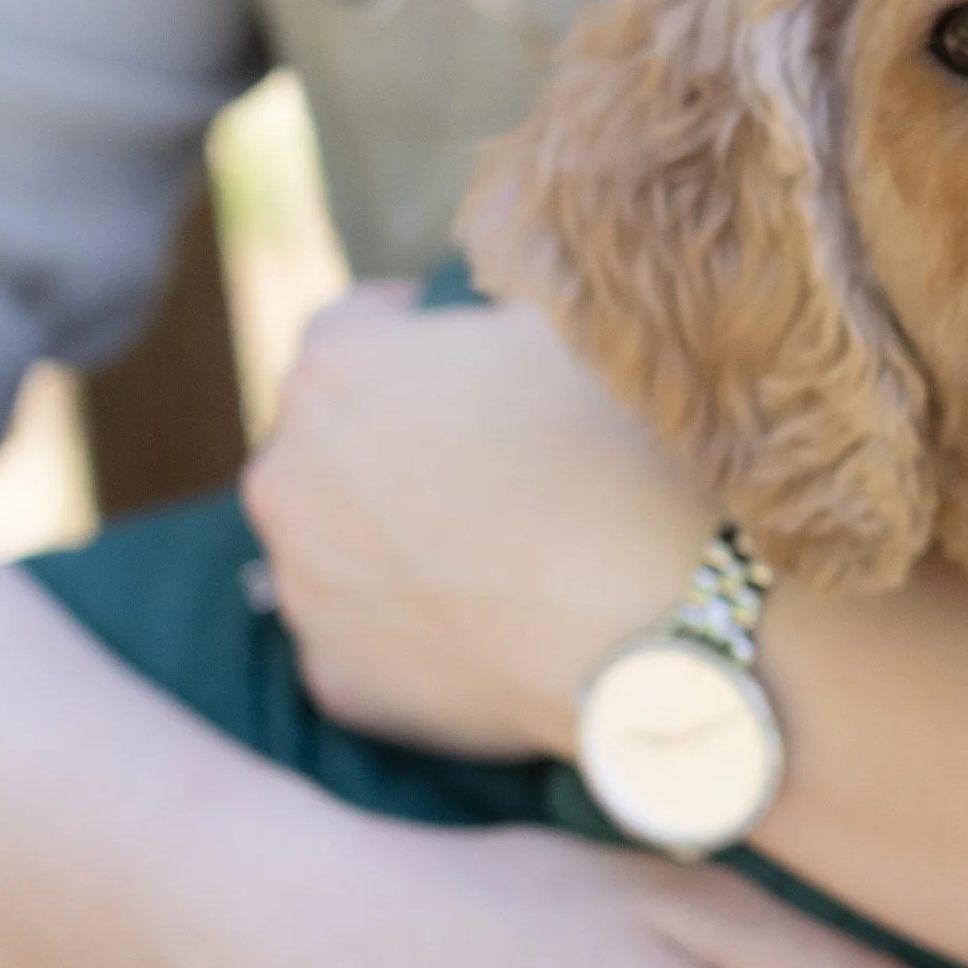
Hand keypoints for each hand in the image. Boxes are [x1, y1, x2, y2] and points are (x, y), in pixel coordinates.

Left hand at [243, 288, 699, 759]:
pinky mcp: (337, 683)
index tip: (454, 355)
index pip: (348, 331)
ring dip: (393, 545)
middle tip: (490, 470)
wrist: (677, 620)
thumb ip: (504, 297)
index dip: (410, 338)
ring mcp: (305, 589)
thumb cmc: (635, 453)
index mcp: (336, 368)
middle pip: (330, 448)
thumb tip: (498, 284)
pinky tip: (491, 635)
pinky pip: (366, 646)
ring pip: (339, 551)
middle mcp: (289, 475)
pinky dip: (412, 640)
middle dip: (393, 452)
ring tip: (496, 561)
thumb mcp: (575, 321)